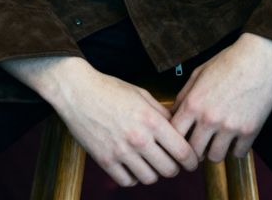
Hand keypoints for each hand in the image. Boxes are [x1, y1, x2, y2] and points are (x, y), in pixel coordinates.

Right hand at [1, 55, 198, 186]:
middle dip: (174, 168)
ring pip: (149, 178)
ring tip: (151, 163)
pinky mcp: (105, 160)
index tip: (192, 161)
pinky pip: (127, 182)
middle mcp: (138, 138)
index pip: (182, 151)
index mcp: (150, 119)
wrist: (78, 91)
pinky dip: (133, 178)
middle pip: (168, 169)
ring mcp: (121, 151)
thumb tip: (177, 128)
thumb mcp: (142, 94)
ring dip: (154, 173)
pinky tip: (133, 166)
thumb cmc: (110, 89)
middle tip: (172, 162)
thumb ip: (161, 112)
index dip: (192, 160)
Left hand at [170, 32, 271, 161]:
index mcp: (193, 104)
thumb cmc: (227, 62)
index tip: (182, 141)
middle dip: (195, 150)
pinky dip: (236, 149)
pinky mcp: (249, 131)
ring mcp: (230, 127)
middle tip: (200, 145)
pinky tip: (235, 137)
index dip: (176, 140)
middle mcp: (209, 118)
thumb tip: (174, 114)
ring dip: (215, 151)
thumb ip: (184, 95)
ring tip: (218, 142)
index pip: (175, 135)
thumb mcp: (198, 73)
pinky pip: (238, 154)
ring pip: (216, 157)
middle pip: (194, 152)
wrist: (258, 58)